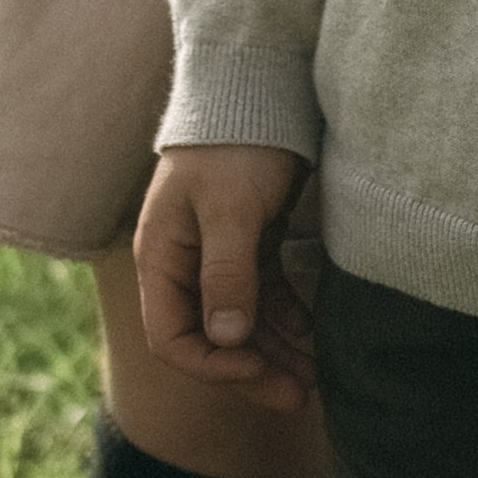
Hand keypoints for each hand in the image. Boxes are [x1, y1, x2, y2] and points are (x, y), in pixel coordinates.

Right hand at [133, 144, 315, 406]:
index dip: (212, 365)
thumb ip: (226, 272)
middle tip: (298, 395)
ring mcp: (218, 256)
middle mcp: (184, 264)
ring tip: (315, 378)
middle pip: (211, 338)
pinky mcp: (251, 244)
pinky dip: (287, 321)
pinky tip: (315, 339)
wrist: (257, 83)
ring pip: (243, 323)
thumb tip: (227, 339)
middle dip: (252, 370)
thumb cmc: (234, 141)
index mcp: (161, 257)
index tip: (255, 370)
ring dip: (275, 352)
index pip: (172, 337)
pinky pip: (265, 298)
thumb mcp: (230, 207)